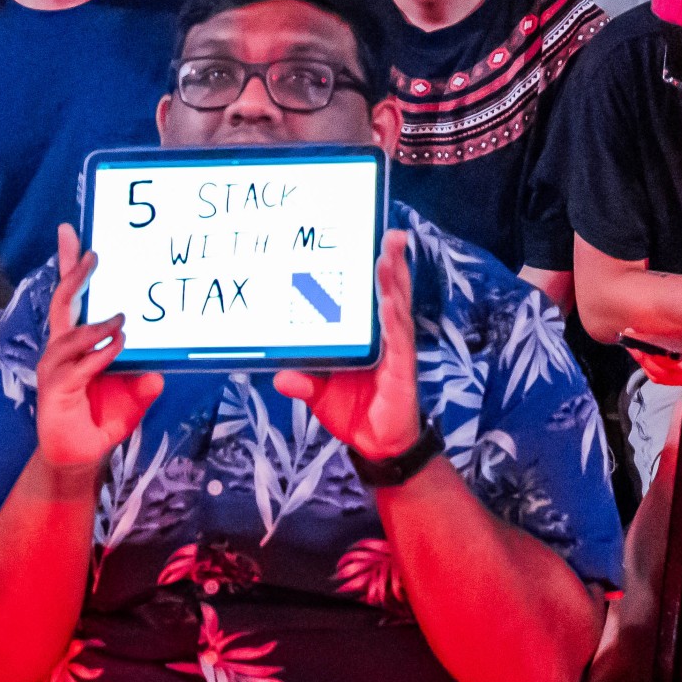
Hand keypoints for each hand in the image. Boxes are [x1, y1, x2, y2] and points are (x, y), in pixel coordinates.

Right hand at [31, 227, 165, 475]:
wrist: (79, 459)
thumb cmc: (101, 419)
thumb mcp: (132, 397)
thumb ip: (143, 384)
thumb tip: (157, 374)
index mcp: (74, 342)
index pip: (70, 298)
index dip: (69, 266)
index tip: (72, 233)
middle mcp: (60, 351)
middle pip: (62, 304)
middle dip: (75, 276)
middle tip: (92, 253)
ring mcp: (55, 370)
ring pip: (69, 335)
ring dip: (96, 325)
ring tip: (120, 320)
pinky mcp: (57, 392)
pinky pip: (79, 367)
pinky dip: (99, 355)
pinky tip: (117, 347)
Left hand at [278, 229, 425, 464]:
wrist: (377, 447)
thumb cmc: (354, 413)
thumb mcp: (321, 395)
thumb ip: (304, 381)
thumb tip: (280, 375)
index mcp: (372, 337)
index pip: (375, 296)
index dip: (378, 269)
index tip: (374, 239)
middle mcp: (388, 339)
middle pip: (392, 293)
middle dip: (392, 262)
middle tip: (390, 234)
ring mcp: (397, 353)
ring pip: (397, 310)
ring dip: (394, 282)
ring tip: (389, 257)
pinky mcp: (401, 371)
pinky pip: (398, 342)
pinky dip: (393, 321)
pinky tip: (389, 303)